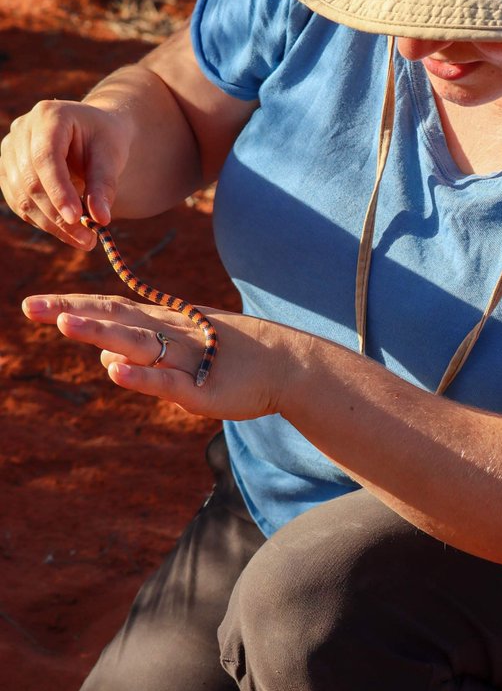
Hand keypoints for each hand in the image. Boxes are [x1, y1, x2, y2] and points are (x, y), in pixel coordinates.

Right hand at [0, 100, 129, 247]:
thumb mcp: (112, 155)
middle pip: (31, 181)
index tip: (76, 219)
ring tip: (83, 239)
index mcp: (48, 116)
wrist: (92, 131)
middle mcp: (22, 131)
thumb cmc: (104, 138)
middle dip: (57, 215)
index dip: (58, 190)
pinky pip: (21, 204)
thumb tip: (100, 219)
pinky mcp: (8, 173)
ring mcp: (9, 152)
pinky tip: (67, 230)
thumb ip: (105, 184)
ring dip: (51, 224)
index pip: (46, 157)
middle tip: (87, 240)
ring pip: (22, 197)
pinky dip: (43, 221)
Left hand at [21, 293, 290, 419]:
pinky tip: (114, 371)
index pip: (109, 310)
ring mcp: (182, 358)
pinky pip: (164, 381)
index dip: (72, 306)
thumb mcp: (180, 353)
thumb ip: (141, 356)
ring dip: (99, 333)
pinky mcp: (198, 387)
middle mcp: (167, 334)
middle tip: (29, 307)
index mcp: (161, 324)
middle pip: (112, 320)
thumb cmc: (230, 357)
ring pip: (135, 343)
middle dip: (71, 313)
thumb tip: (105, 360)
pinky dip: (139, 375)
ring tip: (64, 325)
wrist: (283, 364)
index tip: (33, 304)